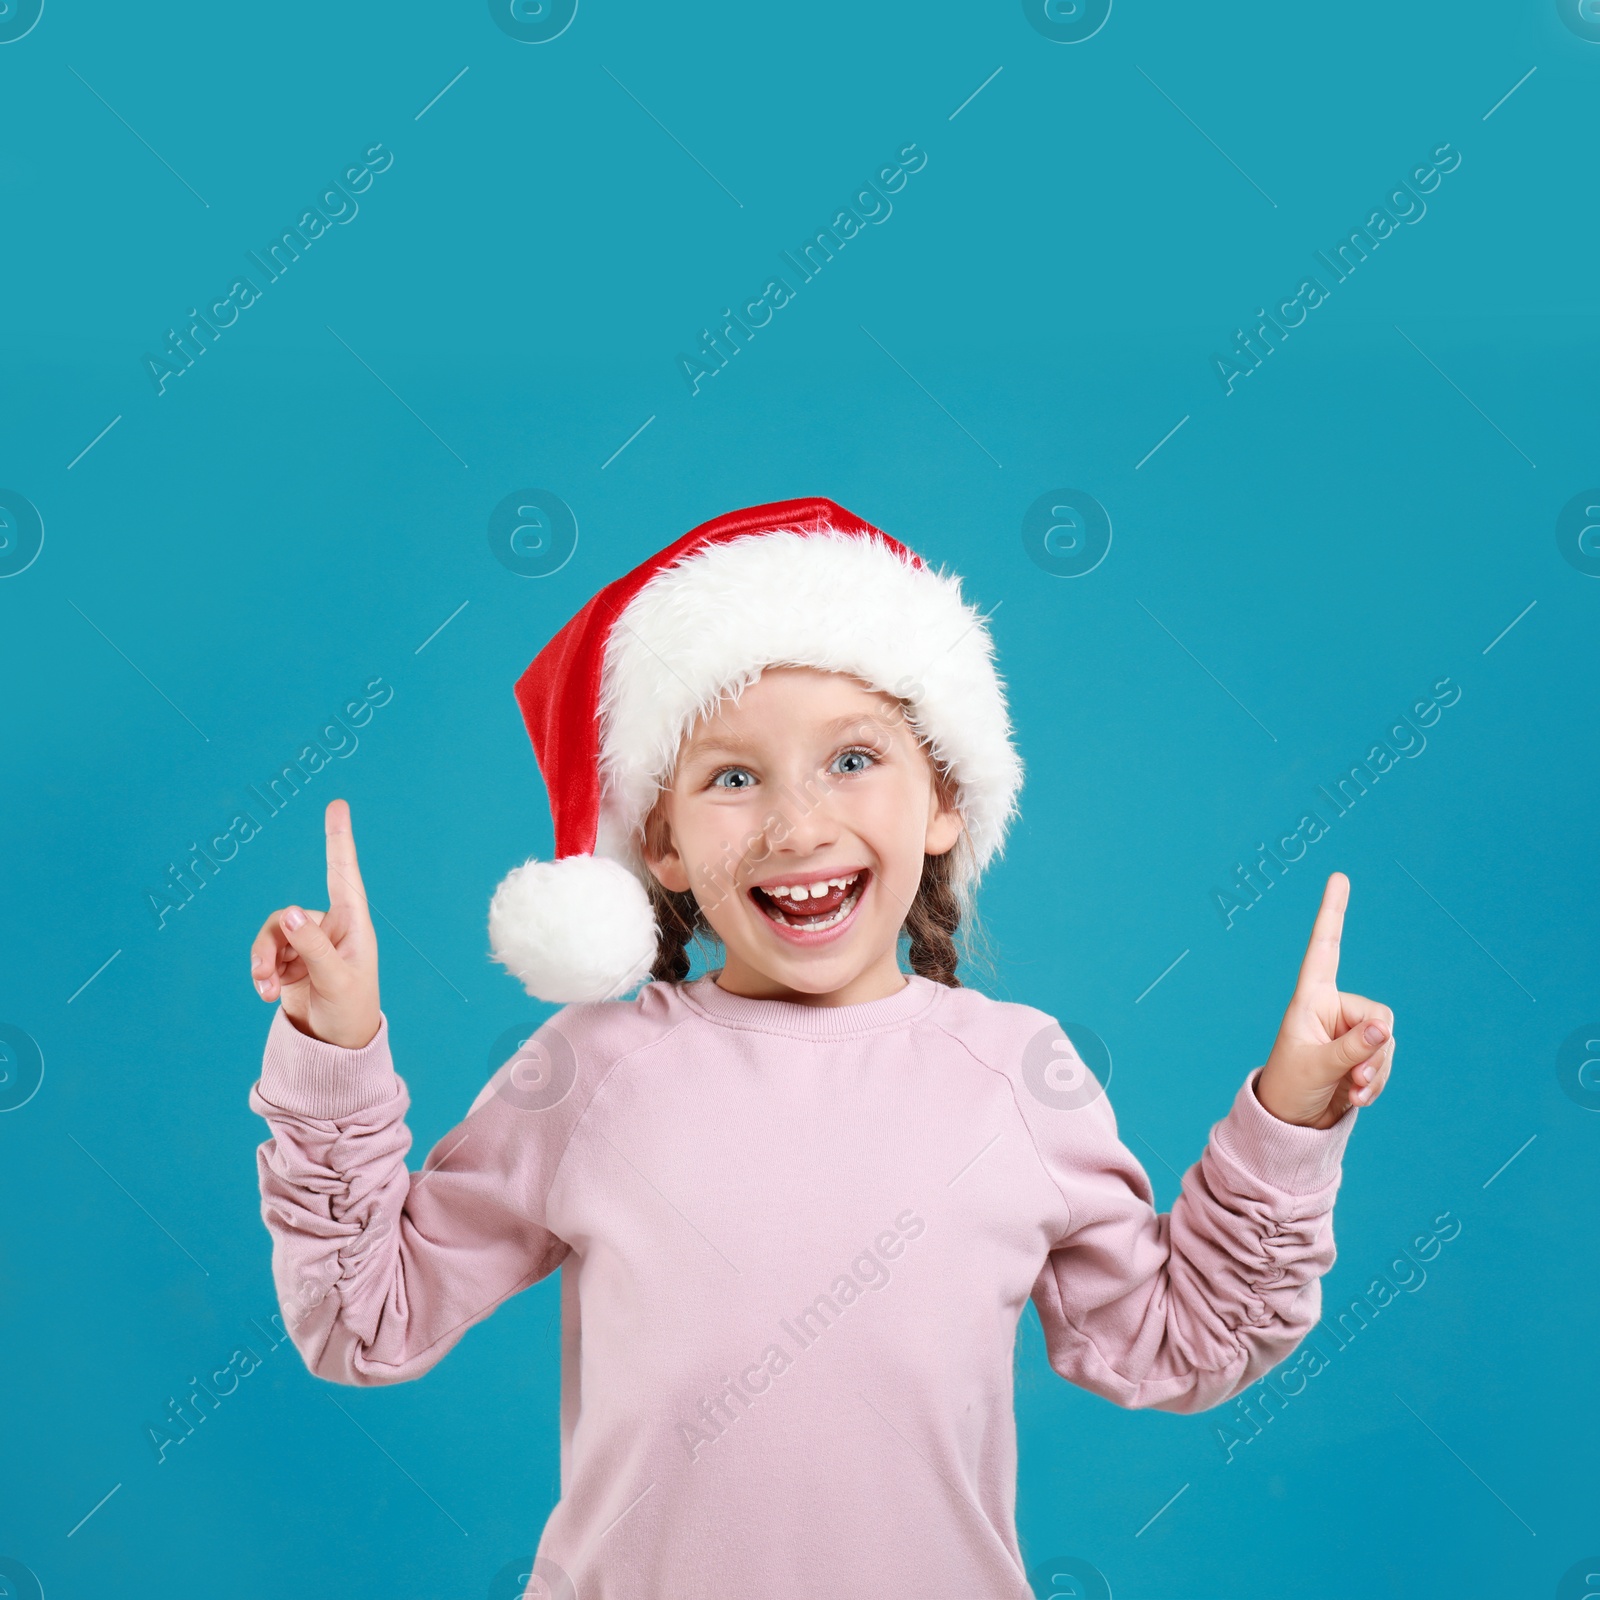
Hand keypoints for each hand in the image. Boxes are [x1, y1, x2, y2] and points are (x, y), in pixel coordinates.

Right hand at [249, 799, 380, 1048]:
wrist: (335, 1046)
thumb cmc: (350, 1012)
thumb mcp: (335, 980)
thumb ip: (311, 947)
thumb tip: (288, 912)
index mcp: (354, 925)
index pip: (344, 874)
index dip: (339, 839)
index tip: (338, 805)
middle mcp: (331, 928)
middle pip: (288, 916)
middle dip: (271, 944)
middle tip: (264, 975)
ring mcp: (310, 943)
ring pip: (272, 934)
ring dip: (262, 960)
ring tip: (265, 988)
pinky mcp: (292, 960)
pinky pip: (265, 952)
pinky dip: (261, 971)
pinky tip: (266, 992)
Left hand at [1256, 871, 1394, 1128]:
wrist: (1293, 1120)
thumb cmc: (1292, 1086)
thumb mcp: (1319, 1067)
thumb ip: (1353, 1048)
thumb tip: (1385, 1028)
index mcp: (1311, 997)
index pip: (1324, 948)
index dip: (1333, 913)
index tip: (1339, 877)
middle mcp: (1333, 1007)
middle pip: (1379, 1015)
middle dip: (1375, 1051)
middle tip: (1354, 1079)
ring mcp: (1350, 1029)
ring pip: (1387, 1041)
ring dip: (1376, 1071)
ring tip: (1351, 1089)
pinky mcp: (1362, 1051)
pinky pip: (1387, 1059)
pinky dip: (1377, 1081)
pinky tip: (1356, 1096)